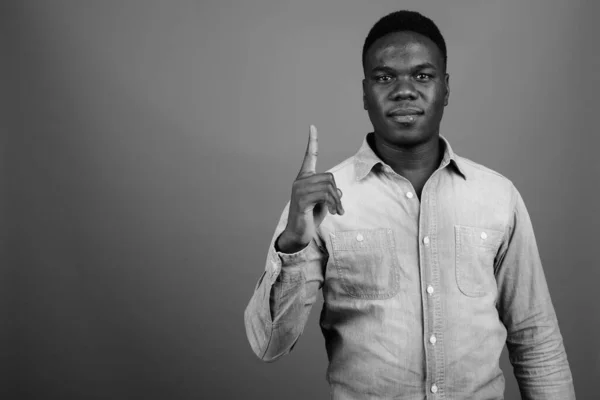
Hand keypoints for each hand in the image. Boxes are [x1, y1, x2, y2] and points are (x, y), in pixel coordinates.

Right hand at [277, 125, 343, 252]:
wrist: (299, 233)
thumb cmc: (311, 217)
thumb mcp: (325, 202)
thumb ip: (330, 193)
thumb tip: (337, 190)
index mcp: (305, 178)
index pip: (309, 156)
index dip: (312, 141)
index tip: (312, 126)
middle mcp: (300, 181)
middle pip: (329, 177)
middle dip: (337, 193)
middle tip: (339, 208)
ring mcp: (299, 190)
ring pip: (328, 186)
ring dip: (336, 201)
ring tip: (337, 211)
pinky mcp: (301, 200)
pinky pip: (324, 195)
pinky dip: (333, 204)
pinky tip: (333, 213)